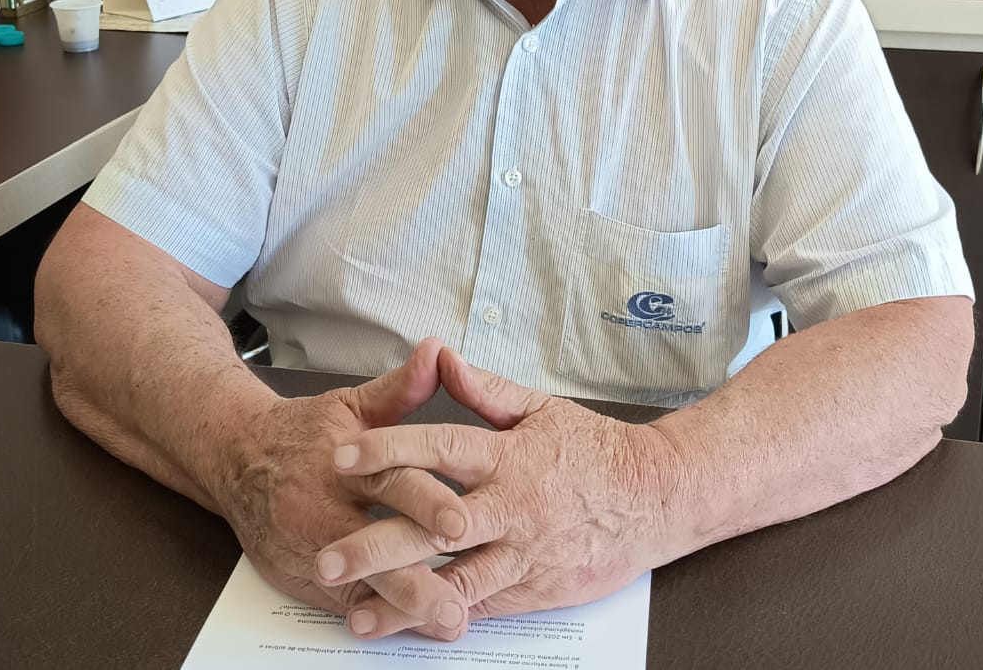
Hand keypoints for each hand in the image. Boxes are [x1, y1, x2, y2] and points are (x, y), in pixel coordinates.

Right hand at [216, 338, 472, 640]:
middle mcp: (326, 510)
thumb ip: (399, 388)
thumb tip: (437, 353)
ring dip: (403, 608)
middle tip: (458, 601)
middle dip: (417, 578)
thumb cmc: (305, 433)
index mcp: (346, 463)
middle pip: (375, 547)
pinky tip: (409, 627)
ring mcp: (313, 549)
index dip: (427, 502)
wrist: (239, 459)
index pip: (391, 482)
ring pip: (362, 586)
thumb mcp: (351, 405)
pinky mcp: (304, 578)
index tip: (462, 522)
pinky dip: (378, 616)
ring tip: (447, 621)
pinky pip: (344, 604)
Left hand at [315, 348, 685, 637]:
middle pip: (433, 527)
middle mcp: (510, 508)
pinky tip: (407, 624)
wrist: (655, 498)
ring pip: (453, 580)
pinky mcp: (532, 591)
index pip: (439, 448)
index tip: (342, 455)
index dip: (389, 450)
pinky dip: (441, 616)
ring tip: (354, 611)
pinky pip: (480, 605)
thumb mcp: (541, 408)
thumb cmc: (595, 451)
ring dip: (401, 597)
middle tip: (328, 556)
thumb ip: (486, 390)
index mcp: (508, 456)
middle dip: (377, 542)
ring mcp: (521, 554)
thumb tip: (440, 358)